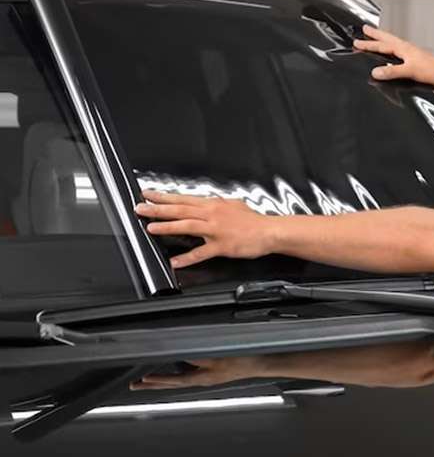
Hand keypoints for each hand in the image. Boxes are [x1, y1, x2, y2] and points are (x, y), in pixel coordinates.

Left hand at [130, 357, 259, 390]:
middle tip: (136, 385)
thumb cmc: (244, 360)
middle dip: (154, 384)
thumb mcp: (219, 356)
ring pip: (179, 379)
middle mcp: (203, 379)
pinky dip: (176, 372)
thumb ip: (199, 355)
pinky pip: (188, 373)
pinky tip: (175, 367)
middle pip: (172, 383)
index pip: (174, 381)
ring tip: (148, 379)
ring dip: (163, 379)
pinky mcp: (213, 372)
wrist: (260, 362)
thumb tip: (181, 353)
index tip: (142, 379)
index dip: (157, 380)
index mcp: (202, 378)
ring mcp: (207, 376)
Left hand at [135, 191, 275, 267]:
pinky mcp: (222, 246)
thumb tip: (208, 202)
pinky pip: (201, 252)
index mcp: (213, 204)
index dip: (164, 196)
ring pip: (187, 226)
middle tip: (140, 208)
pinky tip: (175, 261)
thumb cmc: (253, 220)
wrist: (269, 231)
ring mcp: (216, 230)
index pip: (183, 198)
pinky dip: (187, 258)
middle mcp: (212, 214)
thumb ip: (217, 204)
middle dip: (158, 209)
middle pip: (180, 209)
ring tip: (151, 228)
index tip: (148, 194)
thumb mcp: (233, 204)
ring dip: (167, 227)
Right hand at [353, 25, 433, 84]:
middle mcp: (406, 48)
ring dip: (382, 39)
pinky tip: (391, 54)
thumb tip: (375, 72)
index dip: (368, 44)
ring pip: (392, 43)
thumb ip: (391, 72)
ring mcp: (410, 53)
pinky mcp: (414, 59)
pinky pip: (397, 50)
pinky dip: (390, 48)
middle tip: (365, 29)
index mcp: (403, 48)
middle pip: (387, 39)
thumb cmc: (430, 71)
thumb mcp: (408, 71)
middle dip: (375, 35)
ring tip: (376, 37)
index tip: (357, 42)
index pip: (381, 45)